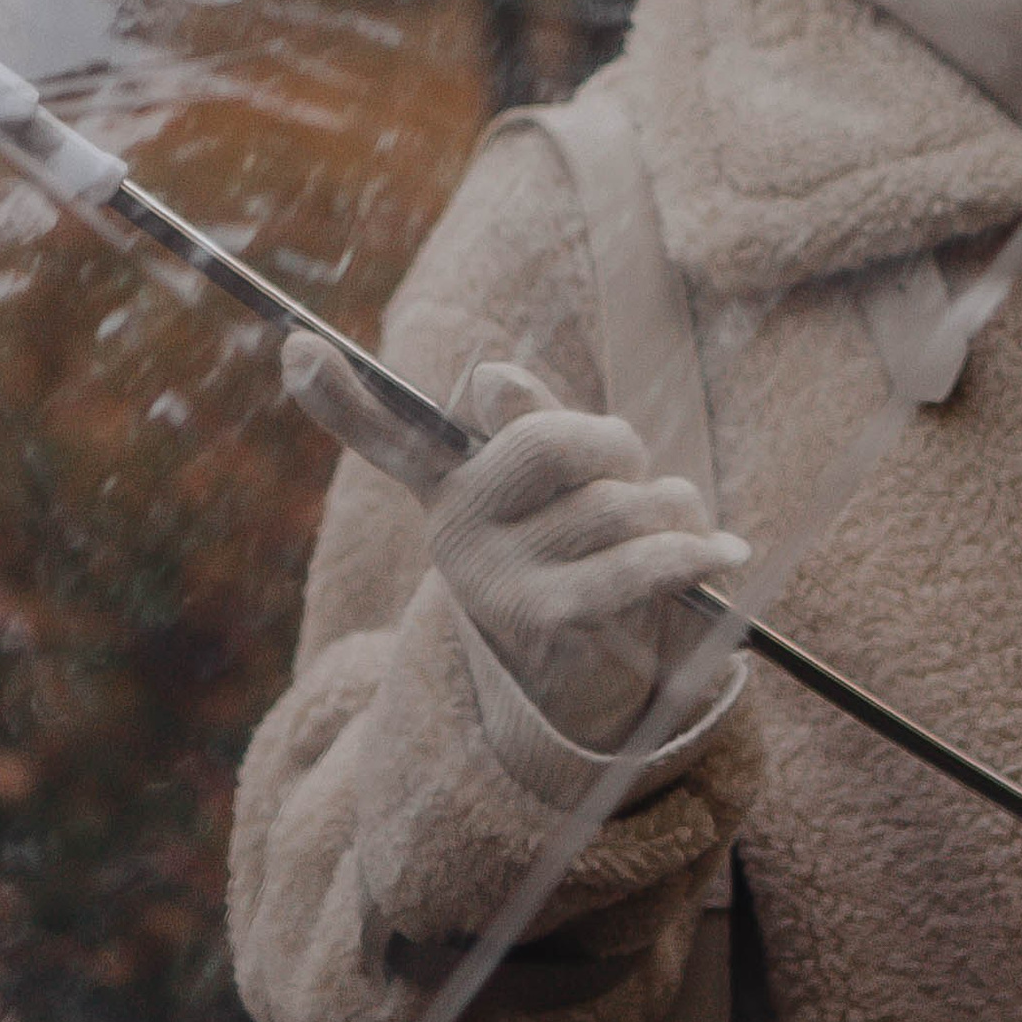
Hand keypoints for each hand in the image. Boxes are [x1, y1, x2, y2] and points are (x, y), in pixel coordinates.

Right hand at [283, 335, 753, 753]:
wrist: (589, 677)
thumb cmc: (579, 545)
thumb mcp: (554, 483)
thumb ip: (530, 420)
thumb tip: (493, 382)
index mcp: (448, 483)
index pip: (386, 433)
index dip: (340, 395)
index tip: (295, 344)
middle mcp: (451, 531)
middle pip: (541, 438)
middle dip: (609, 443)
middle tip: (627, 464)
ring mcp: (493, 581)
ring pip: (614, 499)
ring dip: (665, 508)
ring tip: (661, 535)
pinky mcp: (548, 621)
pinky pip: (636, 564)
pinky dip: (691, 553)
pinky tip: (726, 554)